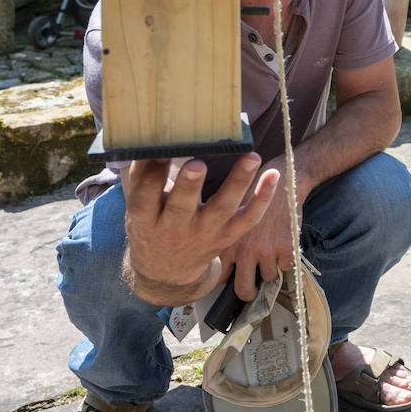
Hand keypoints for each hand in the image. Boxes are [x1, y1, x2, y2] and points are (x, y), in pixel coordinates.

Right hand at [120, 152, 280, 304]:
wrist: (166, 272)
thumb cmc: (151, 226)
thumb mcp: (137, 208)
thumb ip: (140, 176)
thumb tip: (146, 139)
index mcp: (145, 220)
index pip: (145, 198)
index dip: (151, 176)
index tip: (158, 151)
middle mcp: (174, 229)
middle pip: (182, 207)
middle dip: (189, 186)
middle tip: (196, 165)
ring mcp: (203, 234)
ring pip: (222, 209)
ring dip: (238, 182)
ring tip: (251, 156)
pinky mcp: (226, 237)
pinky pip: (248, 219)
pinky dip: (263, 199)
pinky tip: (273, 174)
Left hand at [219, 157, 300, 300]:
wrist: (282, 178)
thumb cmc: (254, 193)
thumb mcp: (230, 214)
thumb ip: (225, 237)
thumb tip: (224, 260)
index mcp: (226, 243)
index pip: (221, 277)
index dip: (228, 278)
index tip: (234, 275)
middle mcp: (244, 250)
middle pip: (243, 289)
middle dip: (248, 292)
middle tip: (253, 287)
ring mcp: (266, 250)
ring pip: (269, 277)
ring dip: (271, 268)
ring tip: (271, 254)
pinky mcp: (286, 247)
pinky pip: (287, 266)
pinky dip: (287, 259)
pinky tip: (283, 245)